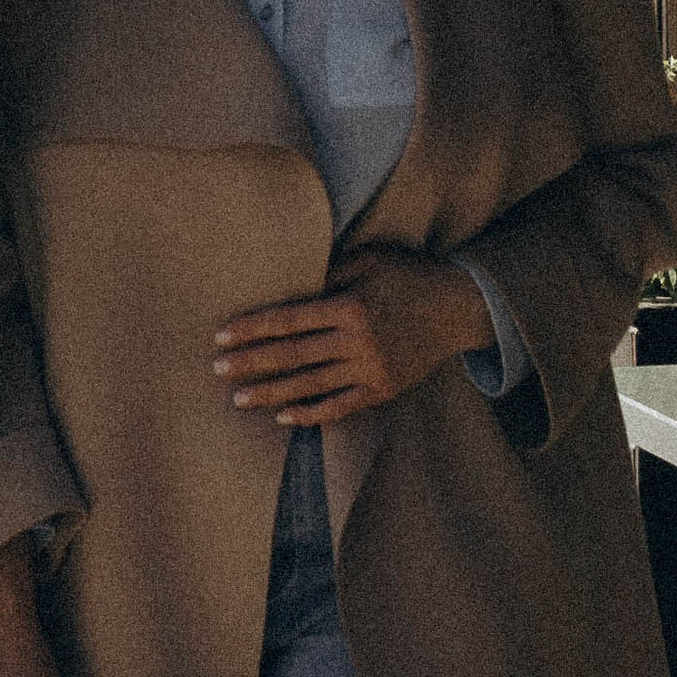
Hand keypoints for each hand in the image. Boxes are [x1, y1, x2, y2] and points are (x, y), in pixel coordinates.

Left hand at [215, 252, 493, 427]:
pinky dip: (311, 413)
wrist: (460, 309)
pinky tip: (283, 416)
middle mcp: (358, 341)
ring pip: (310, 385)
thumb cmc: (410, 276)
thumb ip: (330, 273)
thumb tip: (288, 286)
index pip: (289, 319)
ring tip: (238, 399)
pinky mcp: (382, 390)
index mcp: (351, 305)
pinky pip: (340, 406)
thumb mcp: (371, 260)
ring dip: (271, 393)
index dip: (252, 328)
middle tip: (217, 370)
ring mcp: (370, 370)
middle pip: (292, 356)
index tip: (221, 336)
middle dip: (251, 363)